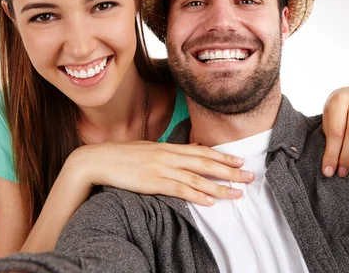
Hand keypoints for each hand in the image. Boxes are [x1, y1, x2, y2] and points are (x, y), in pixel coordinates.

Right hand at [69, 141, 254, 205]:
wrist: (99, 160)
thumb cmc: (123, 156)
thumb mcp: (149, 150)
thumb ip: (168, 153)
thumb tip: (185, 153)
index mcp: (168, 147)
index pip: (201, 151)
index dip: (222, 156)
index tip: (239, 160)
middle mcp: (169, 155)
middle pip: (206, 163)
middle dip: (230, 170)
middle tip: (250, 176)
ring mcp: (162, 168)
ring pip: (197, 178)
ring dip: (220, 187)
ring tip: (237, 193)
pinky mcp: (153, 182)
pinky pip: (179, 190)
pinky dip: (196, 195)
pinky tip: (210, 201)